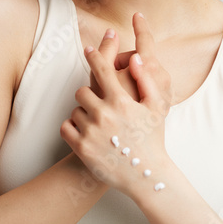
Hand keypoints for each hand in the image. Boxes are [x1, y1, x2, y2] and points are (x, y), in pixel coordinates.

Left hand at [61, 13, 173, 198]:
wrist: (144, 174)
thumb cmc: (152, 139)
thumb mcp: (156, 107)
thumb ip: (146, 79)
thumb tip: (136, 58)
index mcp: (122, 102)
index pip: (102, 69)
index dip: (94, 56)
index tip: (88, 49)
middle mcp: (104, 115)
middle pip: (82, 91)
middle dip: (89, 95)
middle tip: (100, 105)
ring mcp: (91, 132)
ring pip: (75, 110)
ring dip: (84, 114)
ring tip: (99, 125)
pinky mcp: (81, 148)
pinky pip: (66, 126)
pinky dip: (73, 127)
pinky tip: (87, 132)